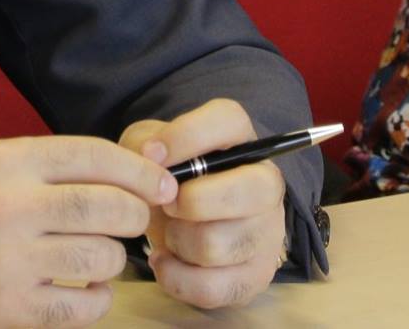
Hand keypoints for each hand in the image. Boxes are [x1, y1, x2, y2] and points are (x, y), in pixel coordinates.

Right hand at [0, 134, 171, 327]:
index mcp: (8, 162)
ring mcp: (13, 261)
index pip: (95, 157)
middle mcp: (13, 207)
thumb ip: (51, 164)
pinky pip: (84, 306)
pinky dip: (97, 298)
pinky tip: (86, 288)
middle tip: (132, 221)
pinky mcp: (12, 309)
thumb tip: (132, 170)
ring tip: (98, 255)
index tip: (161, 184)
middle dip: (135, 215)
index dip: (140, 170)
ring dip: (113, 258)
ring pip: (104, 258)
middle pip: (111, 208)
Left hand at [120, 99, 287, 310]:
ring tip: (168, 232)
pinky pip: (211, 286)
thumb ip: (142, 145)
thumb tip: (150, 159)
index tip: (152, 155)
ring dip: (176, 241)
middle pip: (245, 191)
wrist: (182, 221)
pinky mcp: (255, 276)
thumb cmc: (167, 176)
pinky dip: (175, 277)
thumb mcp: (148, 147)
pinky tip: (165, 260)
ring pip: (215, 244)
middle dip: (189, 201)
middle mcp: (266, 183)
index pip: (230, 121)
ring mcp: (266, 233)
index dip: (187, 136)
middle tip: (165, 204)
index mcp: (241, 140)